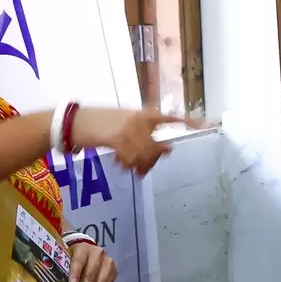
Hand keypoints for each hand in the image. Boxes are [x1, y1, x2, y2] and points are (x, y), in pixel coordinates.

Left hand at [67, 241, 117, 281]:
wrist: (86, 250)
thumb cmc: (71, 257)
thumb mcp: (66, 259)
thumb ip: (63, 270)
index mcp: (82, 249)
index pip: (79, 261)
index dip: (75, 274)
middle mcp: (97, 253)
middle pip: (91, 274)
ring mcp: (108, 261)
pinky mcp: (113, 270)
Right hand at [74, 107, 190, 173]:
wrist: (76, 121)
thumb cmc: (99, 121)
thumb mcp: (125, 120)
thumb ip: (143, 131)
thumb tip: (164, 149)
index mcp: (144, 113)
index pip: (170, 117)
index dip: (188, 122)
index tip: (205, 125)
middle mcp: (140, 120)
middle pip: (158, 146)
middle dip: (154, 160)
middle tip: (145, 168)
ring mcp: (130, 130)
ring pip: (146, 155)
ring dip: (140, 166)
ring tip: (132, 168)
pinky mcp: (118, 139)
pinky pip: (132, 159)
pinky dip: (128, 165)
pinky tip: (122, 165)